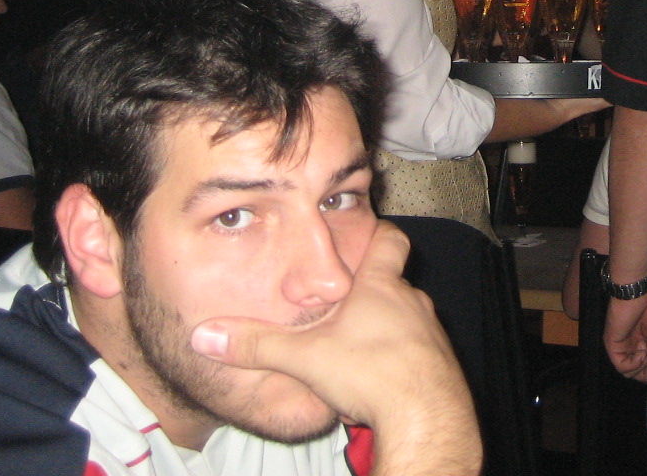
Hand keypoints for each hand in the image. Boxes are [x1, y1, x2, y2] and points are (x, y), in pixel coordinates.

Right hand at [191, 220, 480, 474]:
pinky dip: (398, 361)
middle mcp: (412, 302)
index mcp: (381, 286)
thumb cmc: (371, 371)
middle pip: (394, 285)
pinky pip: (417, 354)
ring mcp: (431, 333)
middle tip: (342, 307)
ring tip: (356, 350)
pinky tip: (376, 382)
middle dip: (370, 294)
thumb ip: (256, 344)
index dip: (380, 233)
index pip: (390, 241)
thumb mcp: (304, 357)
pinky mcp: (440, 365)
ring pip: (407, 321)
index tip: (371, 230)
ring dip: (385, 331)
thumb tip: (207, 335)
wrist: (425, 415)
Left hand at [604, 284, 646, 382]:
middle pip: (638, 374)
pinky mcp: (613, 345)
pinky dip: (634, 364)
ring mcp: (622, 346)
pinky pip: (621, 366)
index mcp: (645, 342)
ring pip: (629, 373)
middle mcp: (632, 346)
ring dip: (642, 367)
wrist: (641, 291)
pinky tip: (642, 352)